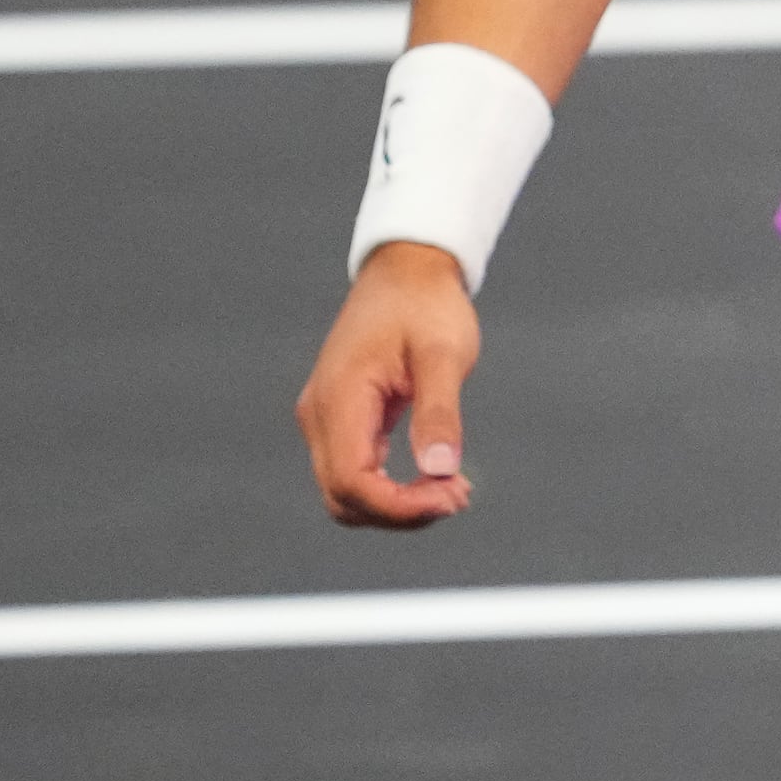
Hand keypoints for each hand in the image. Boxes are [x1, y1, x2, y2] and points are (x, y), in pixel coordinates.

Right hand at [296, 243, 483, 528]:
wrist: (406, 270)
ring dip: (396, 504)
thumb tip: (440, 469)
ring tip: (453, 488)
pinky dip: (391, 486)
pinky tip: (436, 477)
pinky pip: (356, 472)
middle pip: (344, 497)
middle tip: (460, 495)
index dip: (399, 505)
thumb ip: (439, 412)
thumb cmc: (425, 304)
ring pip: (347, 492)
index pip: (352, 481)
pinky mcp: (342, 419)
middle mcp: (321, 415)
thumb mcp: (443, 354)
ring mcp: (326, 419)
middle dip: (401, 511)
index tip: (452, 498)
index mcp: (339, 398)